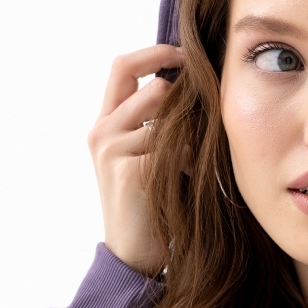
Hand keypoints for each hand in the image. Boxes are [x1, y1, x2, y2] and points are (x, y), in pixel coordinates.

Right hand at [88, 45, 184, 276]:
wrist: (134, 254)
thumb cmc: (151, 205)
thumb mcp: (150, 157)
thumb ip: (158, 124)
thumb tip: (195, 88)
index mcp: (105, 124)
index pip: (123, 66)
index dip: (155, 52)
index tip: (186, 55)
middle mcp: (102, 131)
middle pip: (150, 87)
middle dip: (183, 98)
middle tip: (205, 103)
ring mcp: (112, 150)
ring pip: (168, 119)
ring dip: (188, 137)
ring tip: (188, 164)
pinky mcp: (130, 170)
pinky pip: (174, 148)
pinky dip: (187, 163)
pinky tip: (184, 183)